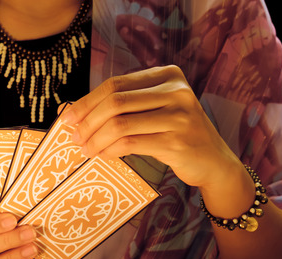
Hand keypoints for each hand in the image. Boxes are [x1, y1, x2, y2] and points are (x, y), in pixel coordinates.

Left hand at [63, 65, 242, 191]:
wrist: (213, 161)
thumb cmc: (176, 133)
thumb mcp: (156, 109)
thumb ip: (127, 104)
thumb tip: (78, 113)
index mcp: (168, 75)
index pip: (116, 84)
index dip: (87, 101)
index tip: (68, 118)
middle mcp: (176, 90)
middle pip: (116, 102)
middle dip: (88, 121)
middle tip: (74, 137)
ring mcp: (179, 115)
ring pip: (120, 124)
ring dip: (96, 139)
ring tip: (86, 149)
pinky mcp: (177, 141)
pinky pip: (131, 143)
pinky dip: (111, 150)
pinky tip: (103, 155)